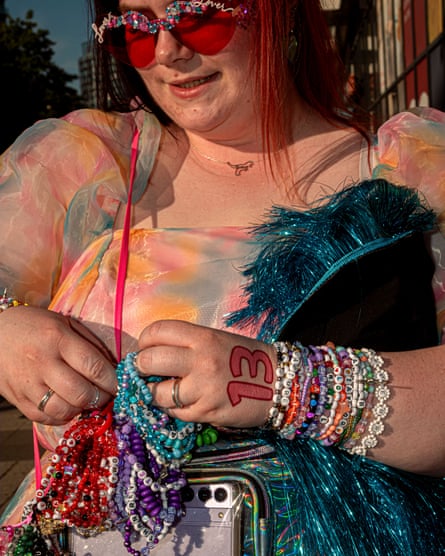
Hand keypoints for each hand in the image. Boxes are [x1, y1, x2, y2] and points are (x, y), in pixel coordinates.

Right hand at [0, 306, 117, 424]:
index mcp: (57, 339)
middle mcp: (42, 363)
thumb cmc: (35, 326)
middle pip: (81, 393)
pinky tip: (69, 406)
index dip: (112, 380)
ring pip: (64, 410)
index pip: (93, 366)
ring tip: (87, 400)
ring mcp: (28, 384)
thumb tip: (114, 368)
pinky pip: (46, 418)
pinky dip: (63, 416)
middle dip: (100, 398)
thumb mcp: (65, 323)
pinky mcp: (18, 400)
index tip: (121, 385)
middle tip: (107, 394)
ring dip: (82, 409)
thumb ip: (90, 344)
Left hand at [136, 320, 276, 427]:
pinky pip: (175, 412)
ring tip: (163, 390)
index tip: (145, 348)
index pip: (157, 331)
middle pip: (149, 360)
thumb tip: (152, 355)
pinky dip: (174, 409)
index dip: (144, 341)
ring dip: (155, 392)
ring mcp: (202, 388)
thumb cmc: (245, 359)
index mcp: (202, 337)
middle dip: (141, 367)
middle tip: (146, 371)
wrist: (279, 383)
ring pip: (156, 392)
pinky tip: (184, 403)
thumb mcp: (217, 340)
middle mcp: (199, 360)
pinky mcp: (206, 412)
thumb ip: (187, 345)